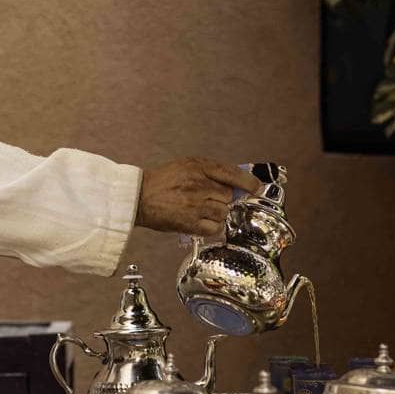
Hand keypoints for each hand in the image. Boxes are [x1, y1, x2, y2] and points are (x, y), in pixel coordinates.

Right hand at [136, 157, 263, 236]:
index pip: (231, 173)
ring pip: (223, 212)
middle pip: (228, 196)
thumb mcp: (185, 166)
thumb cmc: (161, 183)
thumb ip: (209, 172)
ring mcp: (196, 204)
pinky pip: (215, 227)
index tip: (256, 188)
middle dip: (222, 199)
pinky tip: (201, 222)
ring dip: (216, 213)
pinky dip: (212, 226)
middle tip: (207, 200)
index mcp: (198, 167)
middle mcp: (199, 184)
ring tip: (199, 210)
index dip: (247, 182)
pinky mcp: (191, 222)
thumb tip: (235, 183)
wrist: (138, 198)